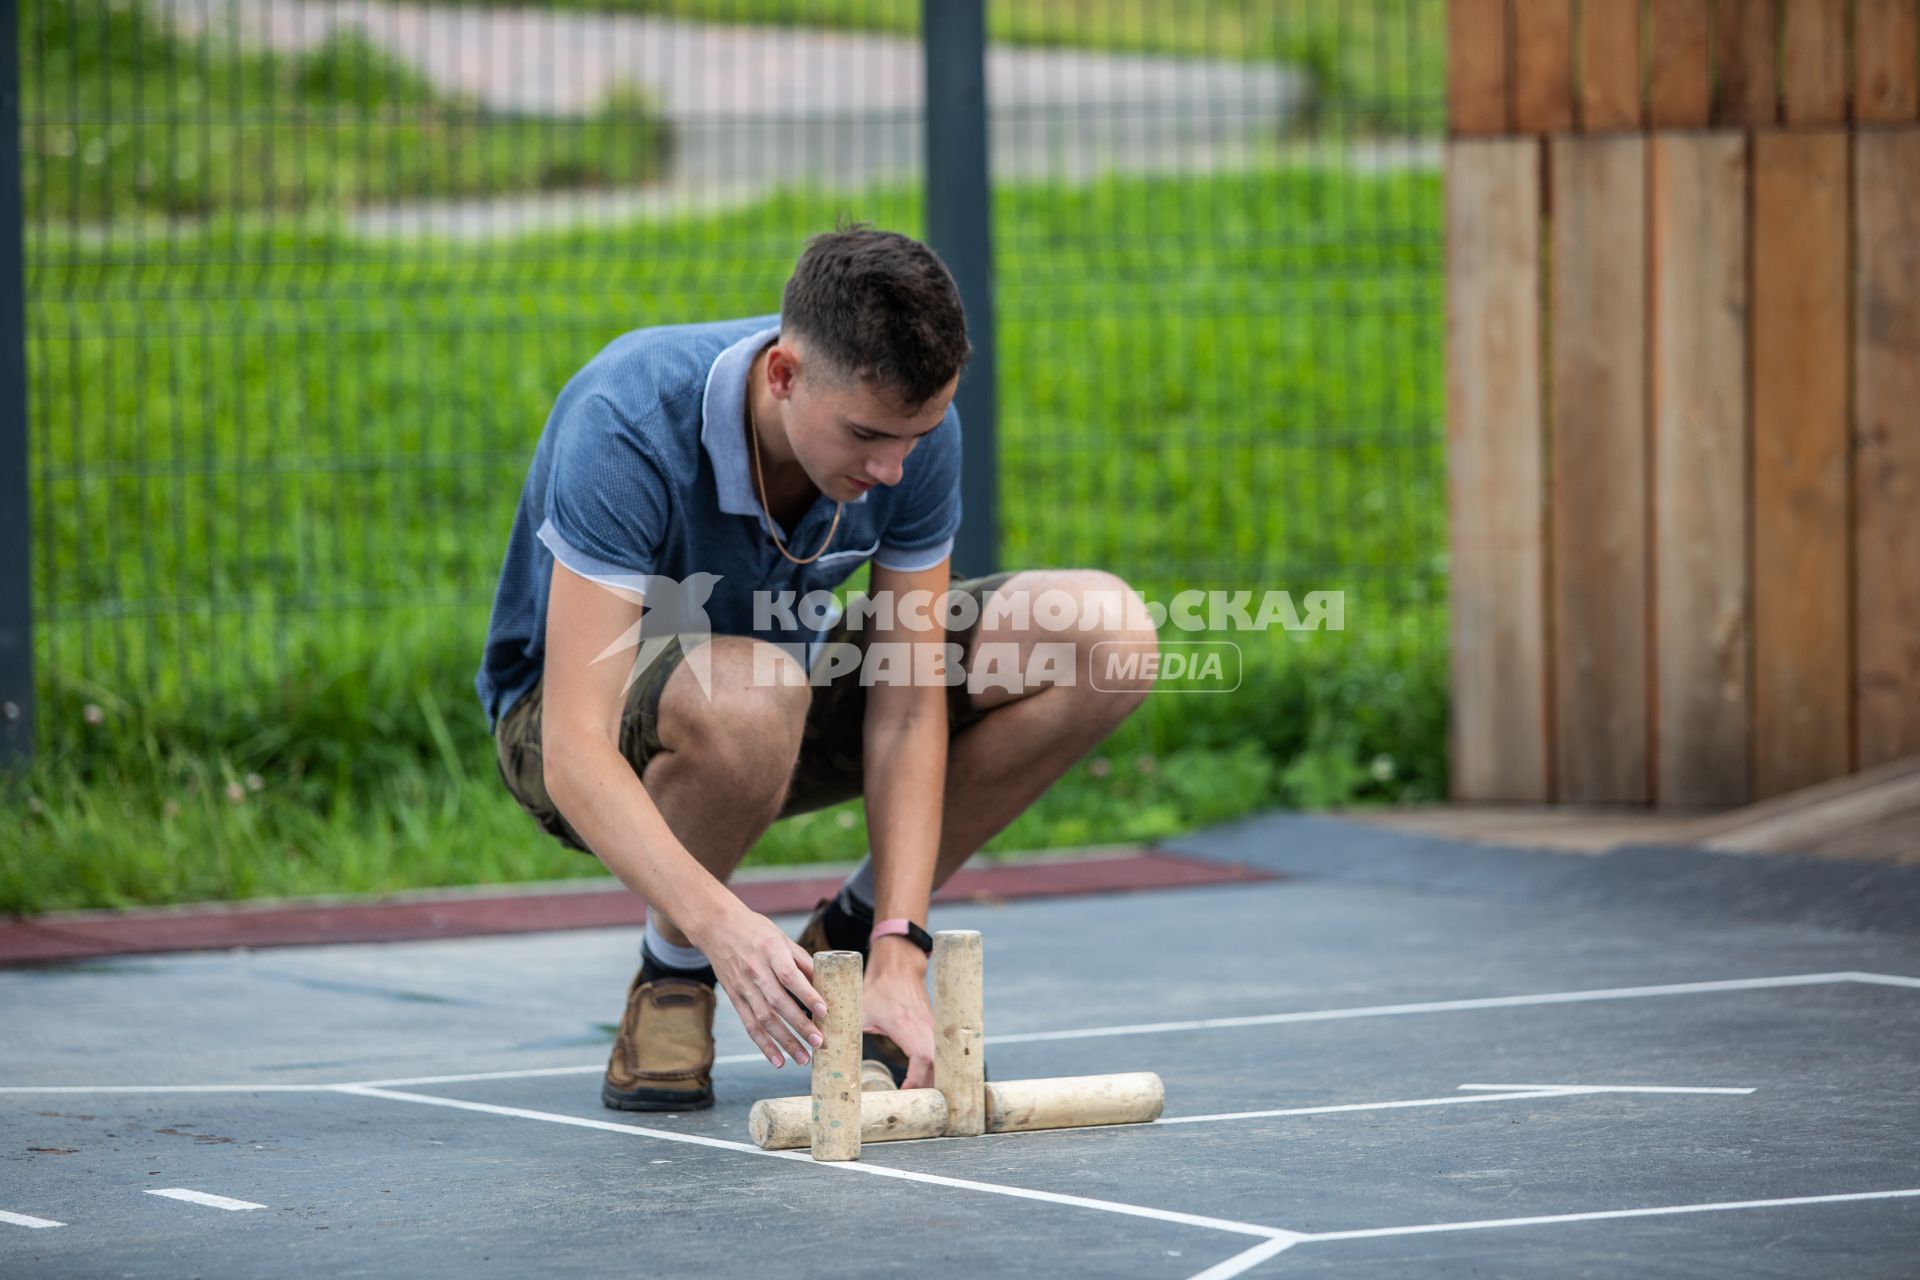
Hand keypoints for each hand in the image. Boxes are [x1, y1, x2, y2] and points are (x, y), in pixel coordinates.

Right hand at [692, 905, 826, 1070]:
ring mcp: (743, 987)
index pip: (789, 976)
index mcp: (770, 951)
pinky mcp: (735, 998)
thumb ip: (802, 961)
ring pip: (764, 1020)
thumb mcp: (781, 938)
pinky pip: (749, 1025)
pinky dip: (764, 1045)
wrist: (717, 928)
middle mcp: (755, 971)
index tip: (824, 1010)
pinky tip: (778, 1060)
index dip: (806, 994)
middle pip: (778, 1003)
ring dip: (784, 1042)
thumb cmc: (755, 930)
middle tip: (819, 1042)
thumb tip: (824, 982)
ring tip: (803, 1058)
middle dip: (800, 1026)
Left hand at [861, 939, 935, 1089]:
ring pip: (941, 1062)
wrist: (899, 966)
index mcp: (911, 1029)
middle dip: (928, 1089)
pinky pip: (939, 1054)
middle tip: (911, 1104)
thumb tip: (824, 1047)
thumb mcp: (860, 1010)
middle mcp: (928, 1031)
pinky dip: (934, 1068)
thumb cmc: (881, 987)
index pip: (922, 1062)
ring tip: (917, 1097)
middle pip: (938, 1068)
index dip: (916, 1082)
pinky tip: (922, 1079)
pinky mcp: (933, 1029)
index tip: (903, 1095)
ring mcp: (933, 1030)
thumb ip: (847, 1030)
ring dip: (932, 1080)